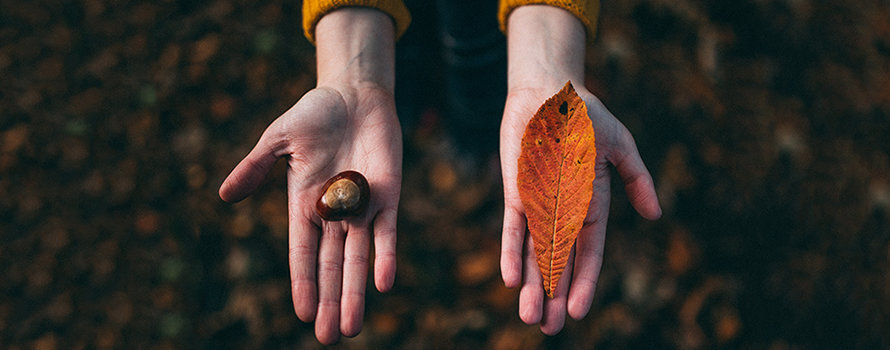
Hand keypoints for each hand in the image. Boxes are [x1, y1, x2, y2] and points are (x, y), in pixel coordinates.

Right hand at [219, 9, 399, 343]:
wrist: (354, 95)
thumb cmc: (314, 114)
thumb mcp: (278, 140)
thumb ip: (255, 167)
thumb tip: (224, 196)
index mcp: (305, 205)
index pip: (303, 253)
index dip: (303, 283)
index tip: (301, 314)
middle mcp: (334, 214)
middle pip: (331, 266)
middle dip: (329, 301)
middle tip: (328, 337)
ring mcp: (362, 207)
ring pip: (358, 259)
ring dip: (354, 292)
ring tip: (350, 327)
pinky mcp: (388, 196)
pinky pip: (387, 232)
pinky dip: (385, 257)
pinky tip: (382, 284)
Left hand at [499, 6, 661, 334]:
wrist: (550, 90)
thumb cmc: (587, 115)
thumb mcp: (621, 146)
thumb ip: (637, 179)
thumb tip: (656, 215)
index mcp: (591, 204)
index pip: (589, 252)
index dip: (584, 281)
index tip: (579, 311)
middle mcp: (562, 211)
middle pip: (559, 262)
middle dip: (554, 295)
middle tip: (548, 328)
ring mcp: (538, 203)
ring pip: (534, 252)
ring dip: (532, 284)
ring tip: (530, 316)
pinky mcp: (515, 192)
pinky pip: (513, 227)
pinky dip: (511, 251)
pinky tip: (509, 279)